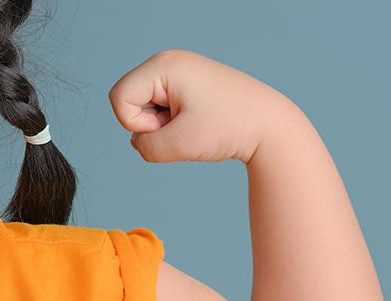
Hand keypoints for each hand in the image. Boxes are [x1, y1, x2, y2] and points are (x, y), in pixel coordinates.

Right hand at [108, 49, 302, 163]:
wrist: (271, 125)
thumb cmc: (231, 127)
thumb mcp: (182, 144)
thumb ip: (146, 147)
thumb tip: (138, 142)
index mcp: (164, 65)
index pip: (119, 97)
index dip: (137, 123)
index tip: (171, 127)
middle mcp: (169, 62)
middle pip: (130, 101)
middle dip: (151, 124)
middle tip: (188, 127)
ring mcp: (179, 72)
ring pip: (146, 108)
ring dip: (164, 127)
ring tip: (197, 125)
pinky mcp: (188, 86)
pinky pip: (162, 110)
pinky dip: (176, 124)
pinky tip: (200, 123)